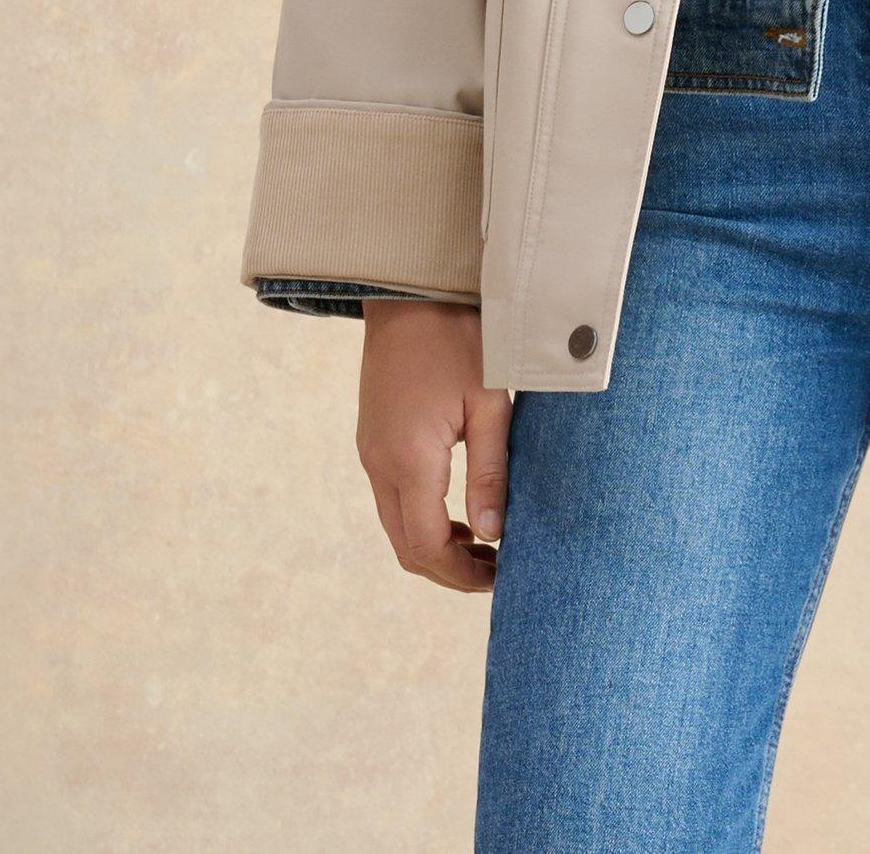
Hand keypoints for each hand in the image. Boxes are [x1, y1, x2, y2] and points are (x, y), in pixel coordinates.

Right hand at [355, 300, 510, 590]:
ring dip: (434, 544)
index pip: (426, 547)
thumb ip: (490, 472)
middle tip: (494, 571)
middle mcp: (379, 462)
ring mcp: (370, 451)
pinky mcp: (372, 437)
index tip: (500, 579)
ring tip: (483, 543)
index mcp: (409, 459)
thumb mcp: (489, 401)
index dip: (461, 574)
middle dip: (447, 569)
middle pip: (405, 546)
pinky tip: (457, 507)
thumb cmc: (459, 337)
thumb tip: (492, 535)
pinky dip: (421, 516)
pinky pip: (391, 496)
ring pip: (395, 524)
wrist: (410, 290)